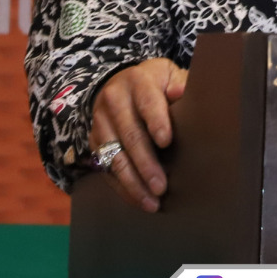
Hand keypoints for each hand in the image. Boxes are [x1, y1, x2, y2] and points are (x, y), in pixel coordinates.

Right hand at [89, 58, 187, 212]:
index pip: (147, 102)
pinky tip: (138, 200)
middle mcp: (114, 100)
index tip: (166, 141)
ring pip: (115, 157)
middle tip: (161, 186)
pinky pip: (106, 169)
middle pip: (130, 135)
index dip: (157, 122)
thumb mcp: (168, 74)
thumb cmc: (156, 83)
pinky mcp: (94, 142)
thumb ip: (179, 84)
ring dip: (133, 183)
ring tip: (152, 202)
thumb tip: (182, 92)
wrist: (121, 83)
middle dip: (146, 164)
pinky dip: (122, 188)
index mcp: (137, 81)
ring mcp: (100, 122)